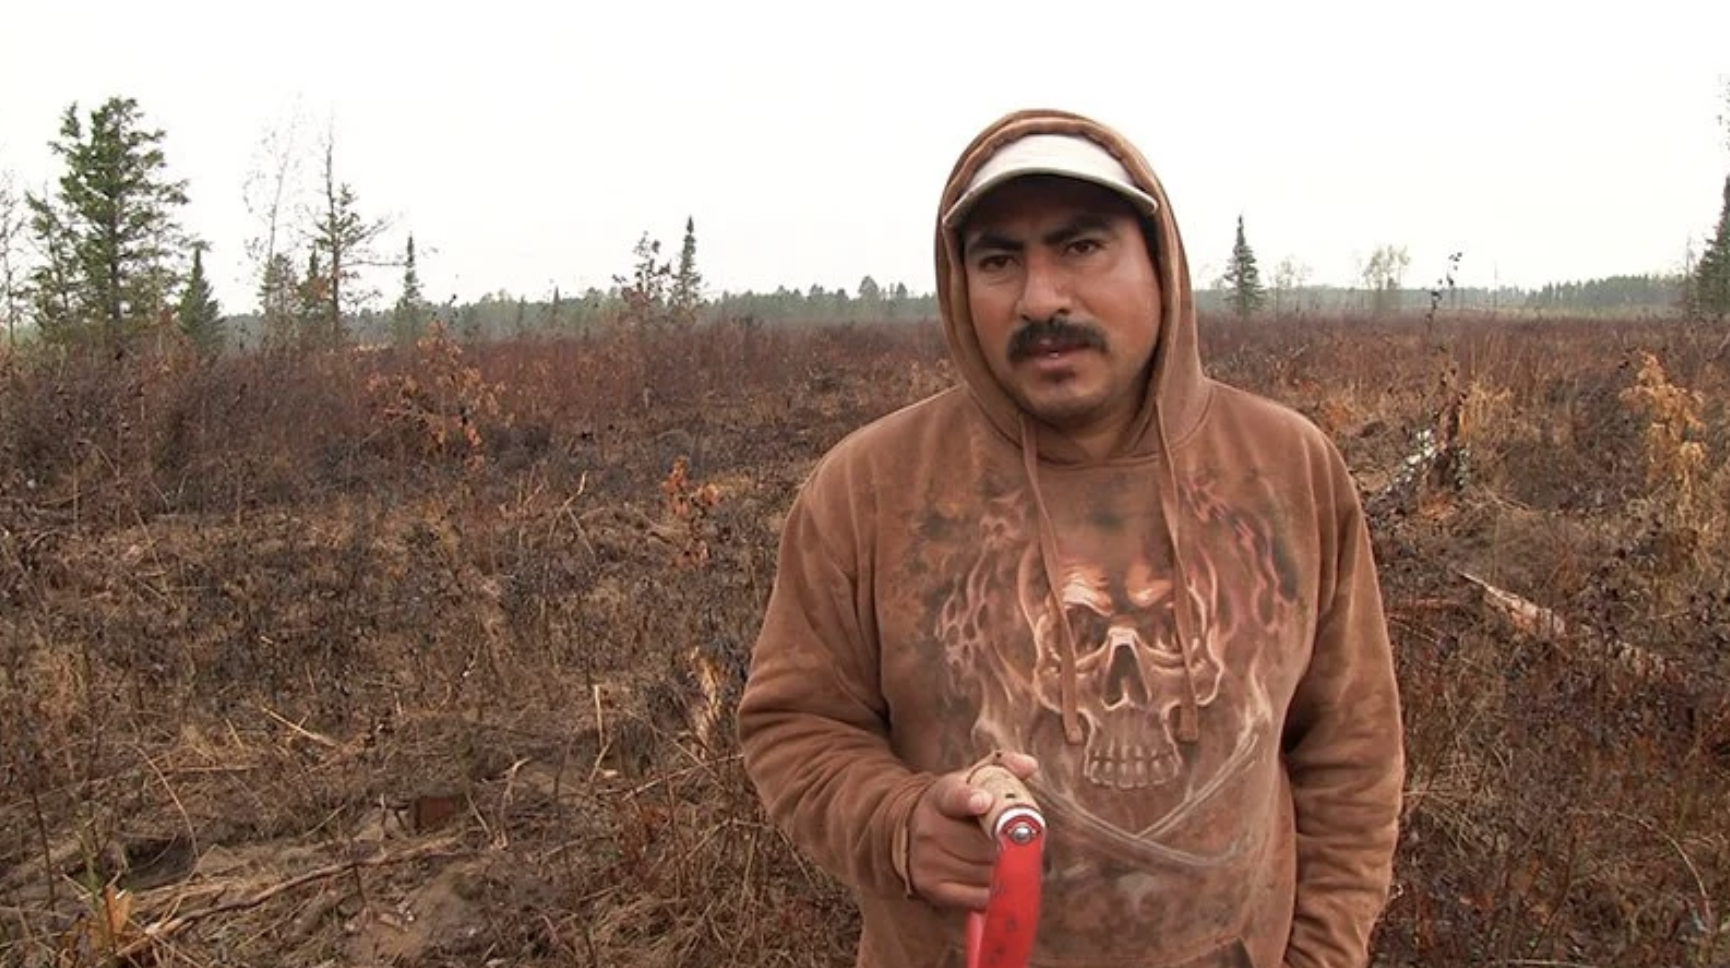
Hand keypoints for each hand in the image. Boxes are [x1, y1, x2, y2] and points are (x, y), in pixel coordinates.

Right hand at [907, 751, 1038, 910]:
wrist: (911, 830)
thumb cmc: (954, 805)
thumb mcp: (971, 779)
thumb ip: (1003, 766)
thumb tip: (1030, 764)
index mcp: (941, 796)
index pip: (955, 797)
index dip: (970, 799)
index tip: (983, 800)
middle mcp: (929, 828)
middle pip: (983, 843)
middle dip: (1007, 844)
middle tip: (1014, 840)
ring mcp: (928, 860)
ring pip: (986, 871)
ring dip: (1003, 867)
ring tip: (999, 856)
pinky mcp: (932, 888)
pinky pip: (979, 897)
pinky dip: (994, 890)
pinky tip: (992, 877)